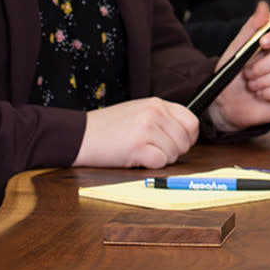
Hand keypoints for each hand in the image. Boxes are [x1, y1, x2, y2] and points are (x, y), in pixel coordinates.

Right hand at [74, 98, 198, 168]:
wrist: (78, 135)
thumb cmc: (107, 127)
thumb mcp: (138, 111)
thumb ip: (161, 118)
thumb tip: (185, 135)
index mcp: (157, 103)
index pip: (191, 121)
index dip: (189, 137)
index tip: (179, 144)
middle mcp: (155, 113)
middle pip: (184, 140)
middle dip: (174, 152)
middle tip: (156, 152)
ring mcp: (146, 129)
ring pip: (173, 153)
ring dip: (160, 159)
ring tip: (142, 153)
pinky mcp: (137, 147)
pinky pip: (160, 162)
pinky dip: (151, 165)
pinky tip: (136, 159)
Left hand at [206, 1, 269, 132]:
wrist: (224, 103)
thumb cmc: (231, 74)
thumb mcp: (237, 48)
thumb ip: (252, 27)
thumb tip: (263, 6)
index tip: (263, 42)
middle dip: (263, 66)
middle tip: (248, 73)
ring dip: (265, 81)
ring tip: (252, 85)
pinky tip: (261, 95)